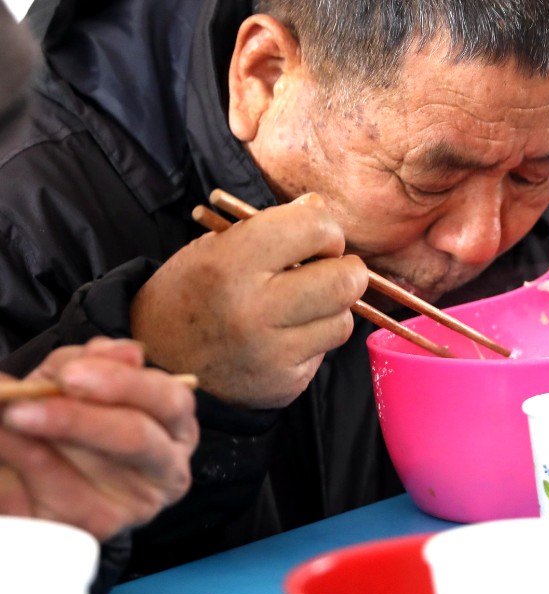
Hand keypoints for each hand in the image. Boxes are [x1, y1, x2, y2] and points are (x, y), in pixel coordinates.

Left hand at [0, 338, 197, 540]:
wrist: (40, 469)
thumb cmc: (70, 418)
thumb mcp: (77, 380)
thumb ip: (93, 361)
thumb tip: (125, 351)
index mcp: (174, 423)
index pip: (169, 400)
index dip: (124, 383)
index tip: (70, 374)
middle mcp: (168, 466)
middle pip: (136, 440)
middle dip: (77, 420)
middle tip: (22, 407)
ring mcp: (136, 505)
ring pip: (94, 478)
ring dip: (32, 452)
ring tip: (3, 424)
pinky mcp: (98, 531)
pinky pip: (59, 508)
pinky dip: (23, 479)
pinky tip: (6, 454)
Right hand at [131, 193, 368, 408]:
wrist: (157, 359)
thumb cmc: (193, 290)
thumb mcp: (217, 245)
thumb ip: (273, 226)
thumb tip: (319, 208)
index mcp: (232, 263)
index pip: (315, 229)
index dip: (325, 229)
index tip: (315, 239)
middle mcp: (253, 310)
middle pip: (346, 281)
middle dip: (346, 270)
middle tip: (327, 270)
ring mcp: (271, 354)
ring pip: (343, 321)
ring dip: (331, 309)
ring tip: (300, 306)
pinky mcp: (283, 385)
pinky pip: (324, 353)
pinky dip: (312, 340)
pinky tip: (283, 337)